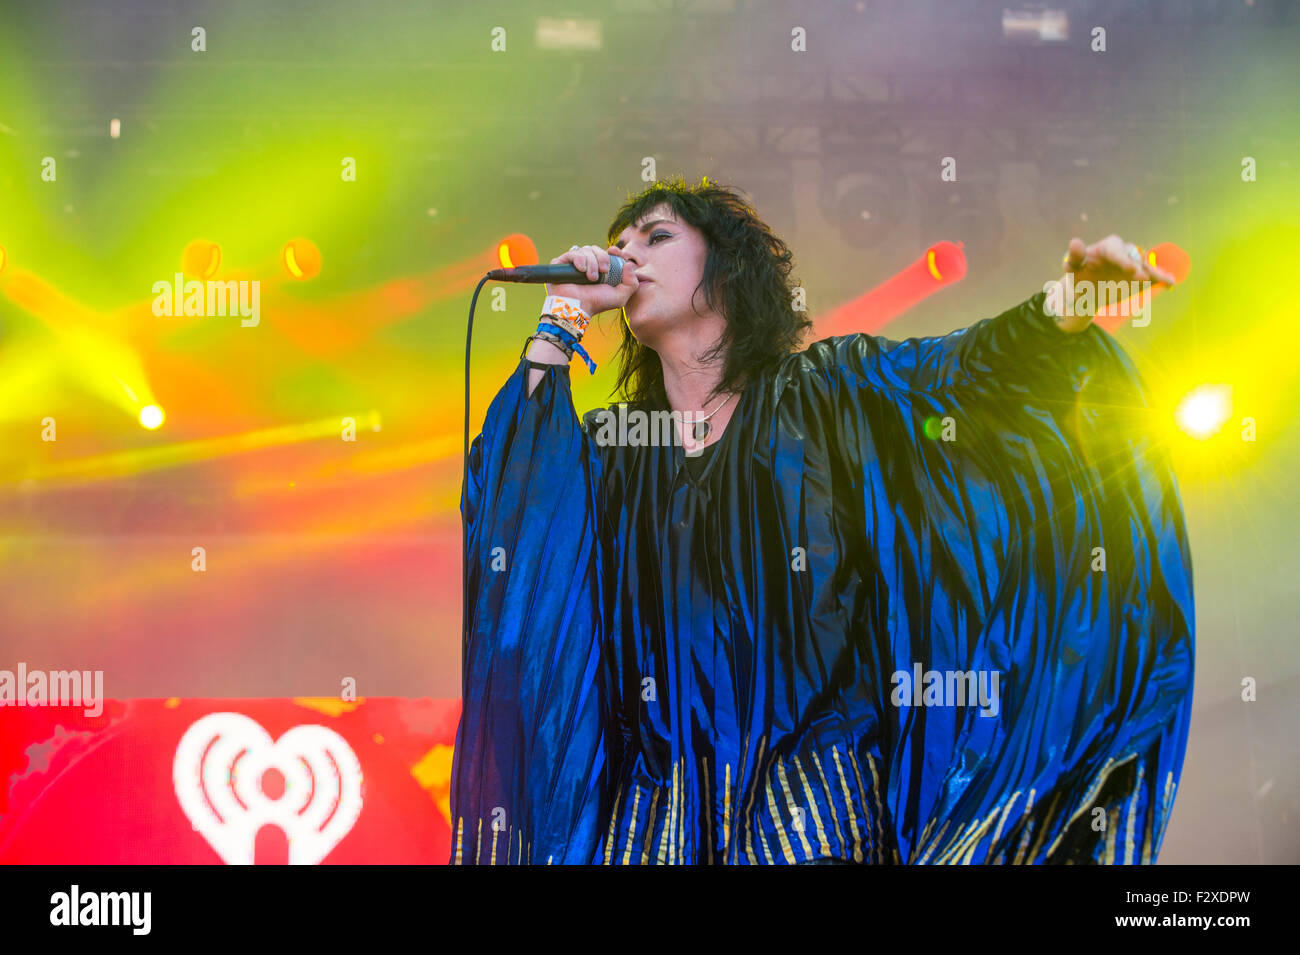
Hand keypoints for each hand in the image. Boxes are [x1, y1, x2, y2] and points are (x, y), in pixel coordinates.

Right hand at [544, 244, 639, 317]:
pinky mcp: (562, 263)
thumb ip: (632, 283)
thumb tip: (630, 265)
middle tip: (603, 272)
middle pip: (597, 249)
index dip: (613, 250)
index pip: (607, 252)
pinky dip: (580, 259)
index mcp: (600, 269)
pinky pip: (573, 253)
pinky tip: (581, 269)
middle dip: (602, 258)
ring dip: (591, 263)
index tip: (614, 252)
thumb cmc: (597, 303)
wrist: (577, 308)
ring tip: (591, 278)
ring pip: (586, 250)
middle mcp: (587, 264)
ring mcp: (574, 263)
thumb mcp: (620, 296)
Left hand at [1049, 234, 1177, 332]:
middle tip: (1141, 278)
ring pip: (1146, 266)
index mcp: (1109, 247)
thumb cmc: (1079, 275)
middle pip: (1134, 257)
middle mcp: (1125, 252)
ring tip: (1165, 280)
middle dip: (1139, 267)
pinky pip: (1153, 275)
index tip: (1130, 270)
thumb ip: (1074, 256)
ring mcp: (1135, 264)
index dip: (1124, 259)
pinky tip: (1171, 282)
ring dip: (1154, 272)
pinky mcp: (1142, 275)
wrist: (1088, 290)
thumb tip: (1075, 242)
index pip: (1117, 250)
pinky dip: (1162, 278)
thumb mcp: (1073, 267)